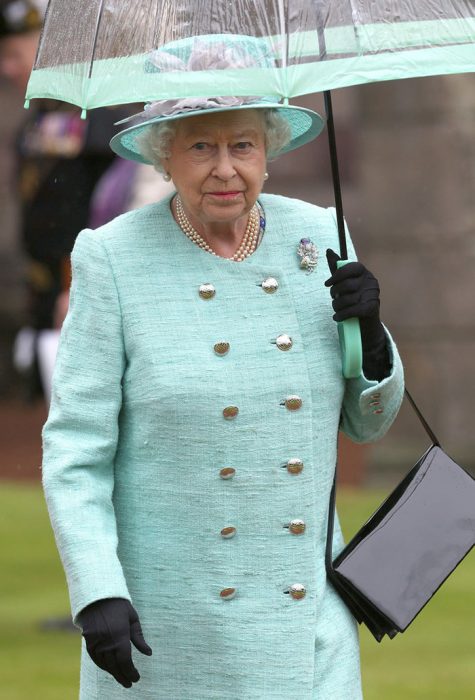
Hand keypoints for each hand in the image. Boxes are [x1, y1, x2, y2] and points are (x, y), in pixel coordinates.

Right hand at [78, 598, 151, 687]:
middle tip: (130, 683)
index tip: (137, 678)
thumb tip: (149, 653)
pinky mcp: (88, 642)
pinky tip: (110, 669)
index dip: (131, 672)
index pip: (125, 661)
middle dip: (123, 676)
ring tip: (122, 678)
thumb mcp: (133, 618)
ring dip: (114, 673)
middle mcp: (106, 641)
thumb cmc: (119, 605)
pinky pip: (96, 659)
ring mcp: (96, 642)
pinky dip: (104, 667)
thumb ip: (139, 638)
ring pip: (105, 665)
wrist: (97, 596)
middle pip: (115, 666)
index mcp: (120, 635)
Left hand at [325, 249, 389, 379]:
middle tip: (334, 298)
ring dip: (337, 306)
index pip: (351, 267)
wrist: (366, 323)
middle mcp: (371, 281)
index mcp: (364, 273)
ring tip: (336, 309)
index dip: (337, 275)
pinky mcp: (371, 308)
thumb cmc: (353, 299)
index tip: (327, 284)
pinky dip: (341, 315)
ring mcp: (373, 295)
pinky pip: (351, 310)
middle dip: (335, 294)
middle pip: (346, 285)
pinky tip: (337, 317)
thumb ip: (337, 268)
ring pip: (347, 299)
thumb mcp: (345, 282)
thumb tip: (328, 250)